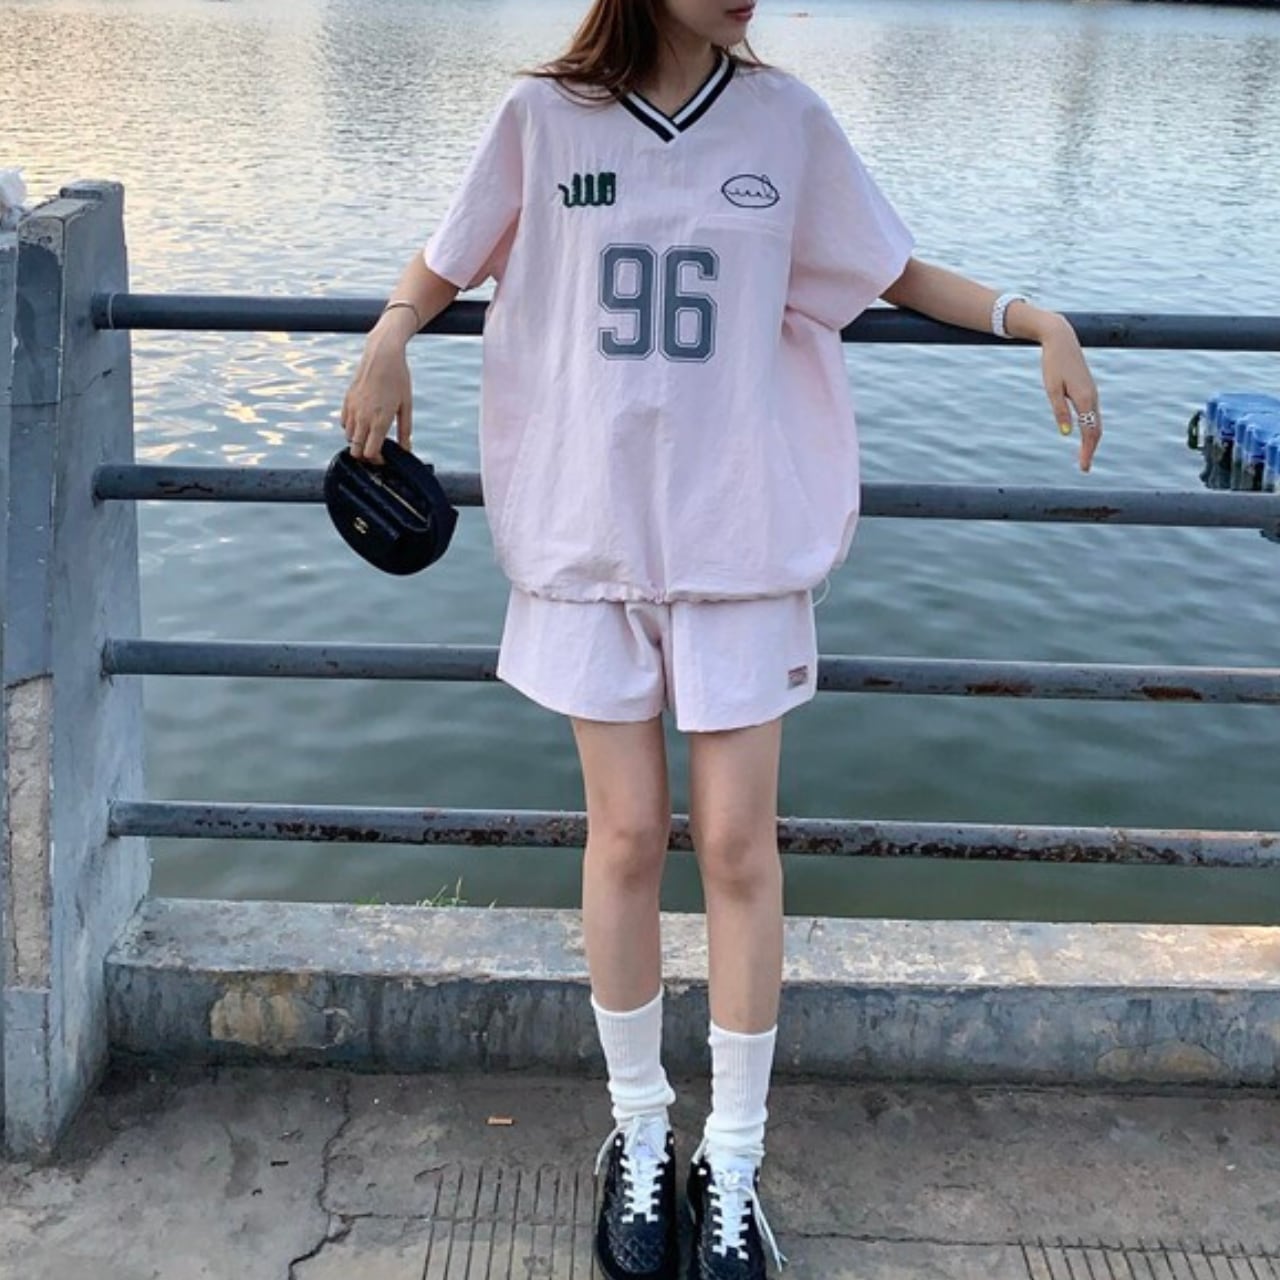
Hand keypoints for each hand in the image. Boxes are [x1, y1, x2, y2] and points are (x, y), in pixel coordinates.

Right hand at [339, 313, 416, 463]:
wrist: (382, 355)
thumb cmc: (398, 379)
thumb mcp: (407, 406)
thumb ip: (405, 430)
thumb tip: (406, 449)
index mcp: (380, 420)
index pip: (370, 453)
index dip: (377, 461)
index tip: (385, 458)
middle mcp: (363, 417)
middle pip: (356, 450)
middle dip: (365, 456)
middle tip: (377, 452)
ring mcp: (353, 409)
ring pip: (348, 438)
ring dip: (358, 442)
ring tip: (371, 437)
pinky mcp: (347, 401)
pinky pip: (344, 423)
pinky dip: (351, 428)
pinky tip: (363, 424)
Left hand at [1039, 314, 1101, 472]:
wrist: (1061, 339)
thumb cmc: (1053, 363)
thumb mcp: (1051, 388)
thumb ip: (1060, 411)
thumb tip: (1067, 433)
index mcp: (1084, 398)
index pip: (1089, 432)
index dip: (1087, 451)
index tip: (1083, 467)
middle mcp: (1093, 397)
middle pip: (1096, 430)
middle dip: (1091, 449)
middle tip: (1084, 467)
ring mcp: (1093, 393)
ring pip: (1097, 422)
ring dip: (1092, 440)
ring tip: (1085, 456)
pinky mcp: (1089, 389)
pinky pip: (1094, 414)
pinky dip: (1092, 428)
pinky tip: (1085, 435)